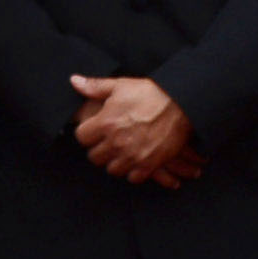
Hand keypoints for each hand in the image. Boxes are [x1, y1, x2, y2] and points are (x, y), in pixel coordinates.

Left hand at [69, 75, 199, 186]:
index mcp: (105, 123)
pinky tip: (136, 160)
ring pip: (112, 169)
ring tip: (122, 151)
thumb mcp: (121, 86)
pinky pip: (133, 177)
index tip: (95, 130)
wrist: (183, 104)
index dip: (87, 134)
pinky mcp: (149, 164)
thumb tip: (74, 81)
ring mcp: (132, 156)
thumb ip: (95, 87)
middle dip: (100, 149)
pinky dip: (134, 171)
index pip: (81, 138)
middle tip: (109, 141)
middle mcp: (116, 142)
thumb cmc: (151, 93)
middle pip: (95, 157)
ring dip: (115, 161)